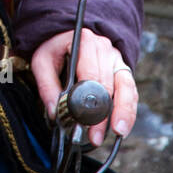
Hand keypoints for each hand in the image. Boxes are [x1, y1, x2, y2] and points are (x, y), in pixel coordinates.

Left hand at [29, 26, 136, 146]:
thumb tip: (55, 113)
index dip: (90, 100)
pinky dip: (129, 110)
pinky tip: (123, 126)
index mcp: (86, 43)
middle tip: (96, 136)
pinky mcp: (123, 71)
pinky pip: (130, 92)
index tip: (85, 120)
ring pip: (127, 88)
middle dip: (103, 114)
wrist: (68, 35)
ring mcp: (117, 60)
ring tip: (118, 133)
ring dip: (124, 113)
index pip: (91, 74)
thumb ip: (46, 85)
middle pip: (109, 85)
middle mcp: (105, 49)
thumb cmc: (56, 49)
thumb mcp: (42, 61)